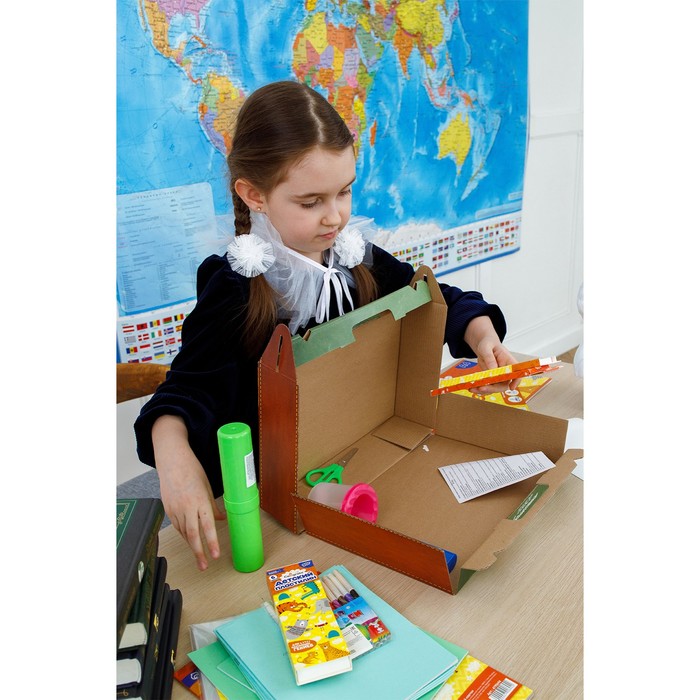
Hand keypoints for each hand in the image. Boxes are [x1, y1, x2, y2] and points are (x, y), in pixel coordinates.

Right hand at [152, 415, 225, 569]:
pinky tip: (190, 540)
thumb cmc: (192, 469)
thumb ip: (213, 505)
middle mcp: (187, 507)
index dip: (211, 542)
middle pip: (192, 535)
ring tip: (199, 556)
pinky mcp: (168, 509)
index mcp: (200, 500)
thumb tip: (222, 519)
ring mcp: (175, 509)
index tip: (215, 555)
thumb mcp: (207, 486)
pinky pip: (177, 526)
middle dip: (199, 552)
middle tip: (204, 565)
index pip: (207, 526)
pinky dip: (184, 534)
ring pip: (184, 533)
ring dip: (192, 545)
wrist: (172, 460)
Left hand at [464, 316, 519, 395]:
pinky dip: (480, 389)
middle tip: (481, 388)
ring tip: (472, 389)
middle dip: (493, 388)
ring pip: (495, 388)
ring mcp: (499, 377)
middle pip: (504, 385)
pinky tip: (472, 388)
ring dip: (484, 391)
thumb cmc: (488, 343)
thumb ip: (489, 357)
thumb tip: (493, 370)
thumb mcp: (486, 347)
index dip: (516, 381)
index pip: (517, 373)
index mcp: (509, 361)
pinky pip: (488, 387)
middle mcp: (506, 371)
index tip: (511, 387)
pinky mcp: (491, 379)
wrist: (483, 346)